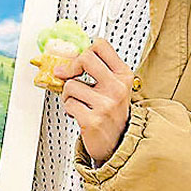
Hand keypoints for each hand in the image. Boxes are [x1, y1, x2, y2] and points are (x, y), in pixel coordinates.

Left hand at [53, 37, 133, 165]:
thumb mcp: (113, 88)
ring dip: (67, 95)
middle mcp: (117, 88)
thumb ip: (97, 71)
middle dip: (71, 67)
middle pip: (85, 58)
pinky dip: (69, 109)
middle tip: (68, 75)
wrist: (119, 144)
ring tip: (78, 102)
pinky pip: (69, 104)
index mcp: (123, 76)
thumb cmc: (112, 114)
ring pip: (70, 85)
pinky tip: (79, 114)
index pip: (101, 46)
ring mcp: (105, 104)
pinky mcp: (93, 120)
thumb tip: (66, 61)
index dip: (85, 50)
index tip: (79, 60)